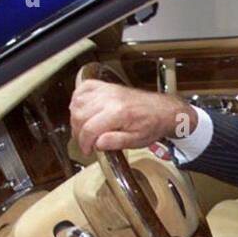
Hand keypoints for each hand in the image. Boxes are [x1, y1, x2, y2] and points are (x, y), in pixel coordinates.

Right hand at [69, 77, 196, 155]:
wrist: (162, 110)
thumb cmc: (151, 125)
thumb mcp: (137, 140)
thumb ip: (116, 142)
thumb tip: (97, 144)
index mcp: (119, 113)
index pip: (90, 128)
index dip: (84, 143)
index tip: (87, 150)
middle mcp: (110, 98)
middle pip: (80, 115)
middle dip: (78, 132)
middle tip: (85, 142)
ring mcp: (107, 90)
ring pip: (77, 102)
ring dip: (75, 117)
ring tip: (83, 129)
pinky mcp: (106, 86)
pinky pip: (83, 88)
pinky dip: (77, 99)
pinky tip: (81, 110)